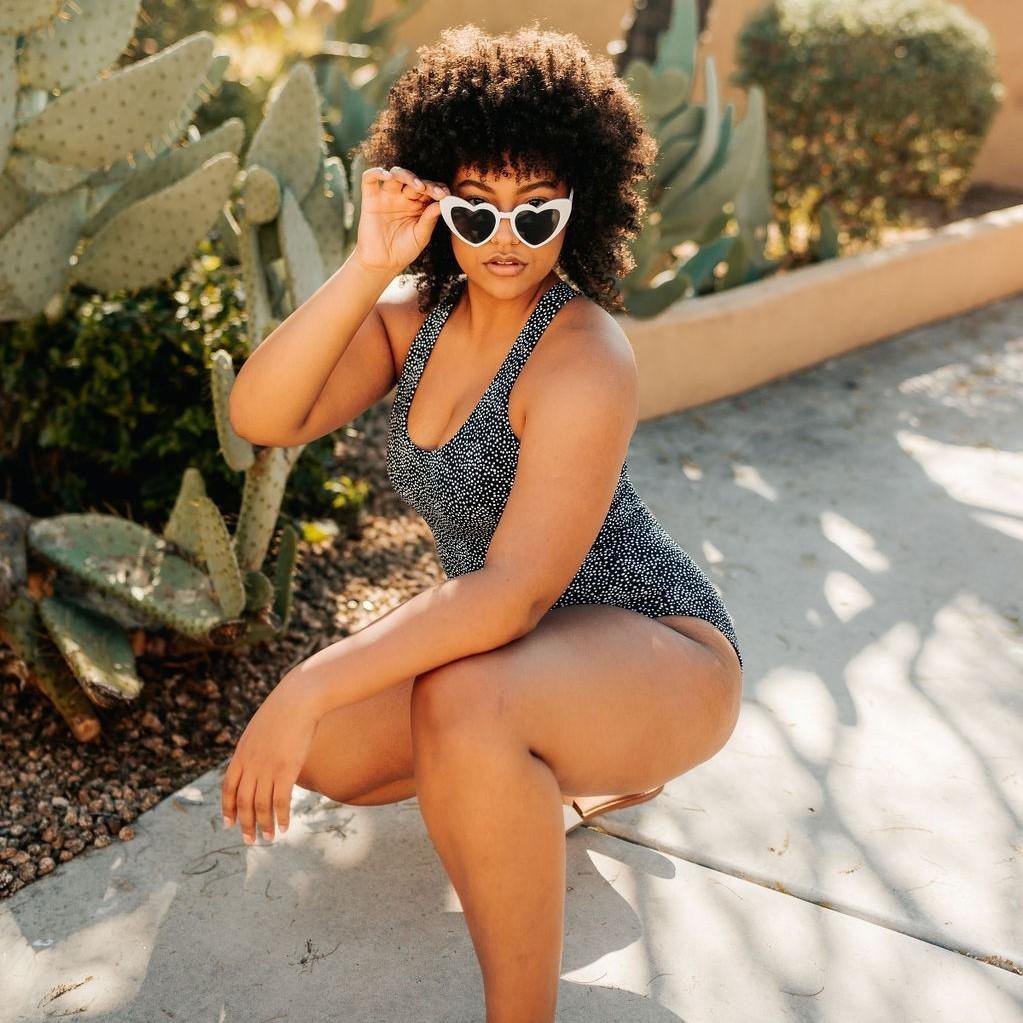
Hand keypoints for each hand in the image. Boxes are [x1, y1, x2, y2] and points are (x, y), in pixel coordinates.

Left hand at [220, 674, 318, 843]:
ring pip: (261, 804)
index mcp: (241, 754)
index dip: (228, 808)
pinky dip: (281, 816)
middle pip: (243, 801)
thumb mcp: (260, 729)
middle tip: (249, 840)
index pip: (228, 788)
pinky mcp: (287, 769)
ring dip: (263, 824)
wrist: (298, 699)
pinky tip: (284, 827)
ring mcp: (267, 767)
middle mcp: (250, 764)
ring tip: (268, 838)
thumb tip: (258, 759)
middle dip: (245, 823)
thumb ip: (255, 747)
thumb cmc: (283, 711)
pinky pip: (281, 800)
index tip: (229, 824)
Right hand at [353, 165, 449, 273]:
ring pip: (396, 174)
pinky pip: (369, 179)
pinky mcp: (370, 199)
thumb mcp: (421, 236)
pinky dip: (376, 172)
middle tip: (436, 193)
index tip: (446, 196)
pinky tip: (387, 176)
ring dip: (408, 176)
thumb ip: (429, 219)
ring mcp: (387, 197)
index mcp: (418, 205)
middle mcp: (403, 198)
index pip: (429, 189)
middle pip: (415, 181)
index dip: (438, 189)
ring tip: (418, 186)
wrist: (382, 264)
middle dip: (427, 184)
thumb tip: (441, 203)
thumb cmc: (403, 250)